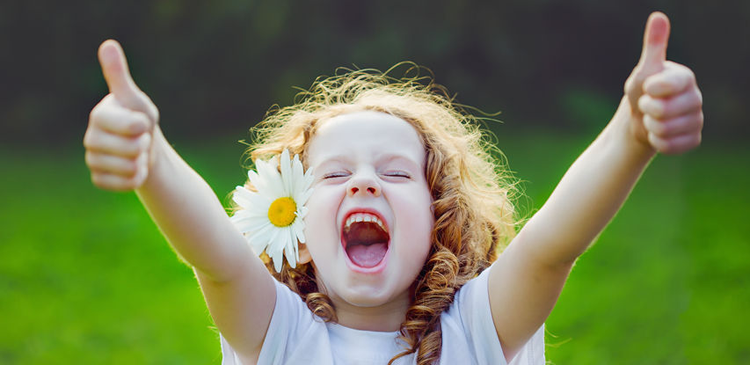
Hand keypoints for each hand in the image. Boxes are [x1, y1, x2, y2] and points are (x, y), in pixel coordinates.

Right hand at [84, 40, 159, 190]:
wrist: (143, 149)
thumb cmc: (140, 119)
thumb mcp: (135, 98)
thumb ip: (119, 76)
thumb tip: (107, 44)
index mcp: (99, 115)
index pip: (130, 126)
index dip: (143, 127)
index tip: (142, 123)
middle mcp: (90, 137)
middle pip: (131, 149)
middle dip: (144, 145)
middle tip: (140, 138)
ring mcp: (92, 159)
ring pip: (128, 168)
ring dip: (141, 162)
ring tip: (136, 153)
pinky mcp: (98, 178)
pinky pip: (123, 184)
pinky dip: (135, 178)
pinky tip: (133, 168)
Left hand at [624, 12, 702, 154]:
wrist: (640, 119)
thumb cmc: (641, 92)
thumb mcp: (644, 70)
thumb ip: (653, 46)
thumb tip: (658, 16)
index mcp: (686, 78)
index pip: (666, 86)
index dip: (649, 90)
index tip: (647, 88)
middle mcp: (696, 98)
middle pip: (663, 111)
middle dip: (646, 110)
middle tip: (647, 106)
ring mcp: (697, 119)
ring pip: (665, 129)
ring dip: (650, 126)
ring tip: (652, 119)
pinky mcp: (693, 139)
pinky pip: (670, 145)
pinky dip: (657, 141)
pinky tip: (658, 134)